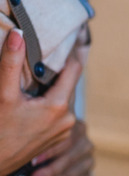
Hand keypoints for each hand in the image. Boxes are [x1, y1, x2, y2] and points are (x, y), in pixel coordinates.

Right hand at [0, 30, 78, 175]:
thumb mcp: (3, 96)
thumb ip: (11, 64)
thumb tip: (19, 35)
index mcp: (59, 106)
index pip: (75, 69)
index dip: (71, 53)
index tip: (70, 38)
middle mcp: (67, 119)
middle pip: (67, 84)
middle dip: (59, 70)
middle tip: (51, 53)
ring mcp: (64, 131)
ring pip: (62, 98)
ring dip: (53, 87)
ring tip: (41, 75)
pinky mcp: (57, 139)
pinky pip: (58, 113)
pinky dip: (50, 103)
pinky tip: (35, 99)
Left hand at [28, 120, 93, 175]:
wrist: (65, 149)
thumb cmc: (49, 140)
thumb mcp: (49, 134)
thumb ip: (43, 141)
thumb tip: (26, 156)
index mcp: (78, 128)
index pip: (67, 139)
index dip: (50, 151)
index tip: (32, 161)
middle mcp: (87, 145)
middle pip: (69, 160)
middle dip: (48, 173)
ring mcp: (89, 161)